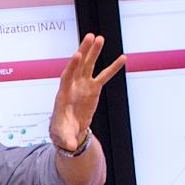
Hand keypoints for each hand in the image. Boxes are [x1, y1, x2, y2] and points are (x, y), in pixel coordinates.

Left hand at [52, 32, 125, 153]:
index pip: (67, 77)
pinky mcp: (93, 89)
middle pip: (78, 66)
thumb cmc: (62, 131)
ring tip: (100, 38)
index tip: (78, 54)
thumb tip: (70, 146)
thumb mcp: (62, 136)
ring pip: (89, 65)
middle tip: (90, 37)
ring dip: (94, 52)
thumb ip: (66, 139)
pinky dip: (113, 67)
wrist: (68, 131)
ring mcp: (83, 86)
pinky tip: (123, 58)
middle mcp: (73, 86)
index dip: (72, 66)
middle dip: (84, 51)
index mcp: (63, 95)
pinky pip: (104, 76)